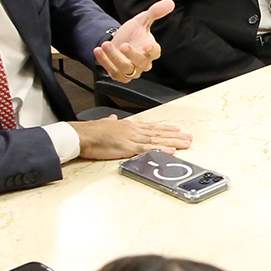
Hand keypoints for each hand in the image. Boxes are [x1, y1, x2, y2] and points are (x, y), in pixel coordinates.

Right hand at [72, 114, 190, 160]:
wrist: (82, 134)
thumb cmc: (90, 131)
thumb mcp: (103, 124)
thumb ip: (110, 122)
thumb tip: (112, 119)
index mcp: (128, 126)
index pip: (151, 127)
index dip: (165, 129)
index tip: (176, 130)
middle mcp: (133, 130)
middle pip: (158, 133)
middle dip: (175, 136)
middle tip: (188, 137)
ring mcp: (132, 138)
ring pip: (157, 141)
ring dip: (173, 142)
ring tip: (186, 143)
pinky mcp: (127, 148)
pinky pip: (147, 150)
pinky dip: (160, 150)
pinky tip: (170, 151)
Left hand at [94, 0, 170, 80]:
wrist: (118, 42)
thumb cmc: (132, 34)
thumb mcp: (142, 20)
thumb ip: (155, 12)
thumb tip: (170, 3)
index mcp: (151, 50)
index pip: (155, 53)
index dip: (152, 50)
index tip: (148, 46)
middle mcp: (143, 63)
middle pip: (141, 63)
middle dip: (132, 55)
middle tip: (123, 45)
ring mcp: (131, 70)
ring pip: (126, 69)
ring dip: (114, 58)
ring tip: (105, 44)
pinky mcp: (119, 75)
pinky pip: (113, 72)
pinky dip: (104, 62)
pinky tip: (98, 51)